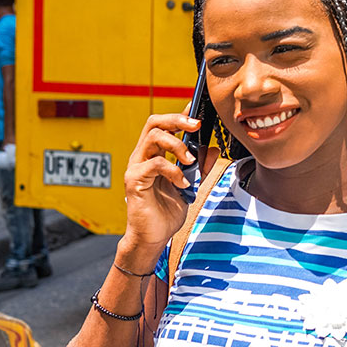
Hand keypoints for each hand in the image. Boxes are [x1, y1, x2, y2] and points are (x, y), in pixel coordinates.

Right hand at [120, 110, 218, 256]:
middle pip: (154, 122)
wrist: (154, 237)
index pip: (163, 125)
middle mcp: (142, 156)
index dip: (179, 114)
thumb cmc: (166, 212)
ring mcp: (136, 167)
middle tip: (196, 125)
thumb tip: (212, 148)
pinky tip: (183, 183)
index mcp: (154, 154)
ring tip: (191, 161)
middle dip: (177, 119)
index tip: (197, 109)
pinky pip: (154, 164)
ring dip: (177, 145)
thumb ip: (200, 167)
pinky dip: (174, 170)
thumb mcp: (190, 185)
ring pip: (153, 137)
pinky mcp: (134, 181)